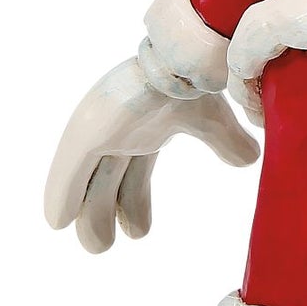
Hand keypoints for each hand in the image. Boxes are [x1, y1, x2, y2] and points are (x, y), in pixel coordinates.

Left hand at [44, 58, 258, 252]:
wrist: (183, 59)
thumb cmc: (195, 77)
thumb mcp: (212, 120)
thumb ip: (226, 141)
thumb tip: (251, 159)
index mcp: (148, 125)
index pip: (136, 171)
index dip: (136, 202)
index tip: (139, 232)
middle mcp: (120, 128)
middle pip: (108, 179)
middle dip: (106, 212)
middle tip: (105, 247)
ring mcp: (102, 128)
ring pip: (86, 180)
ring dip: (87, 213)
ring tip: (95, 247)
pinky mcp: (86, 130)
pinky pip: (69, 170)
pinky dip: (61, 195)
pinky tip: (55, 221)